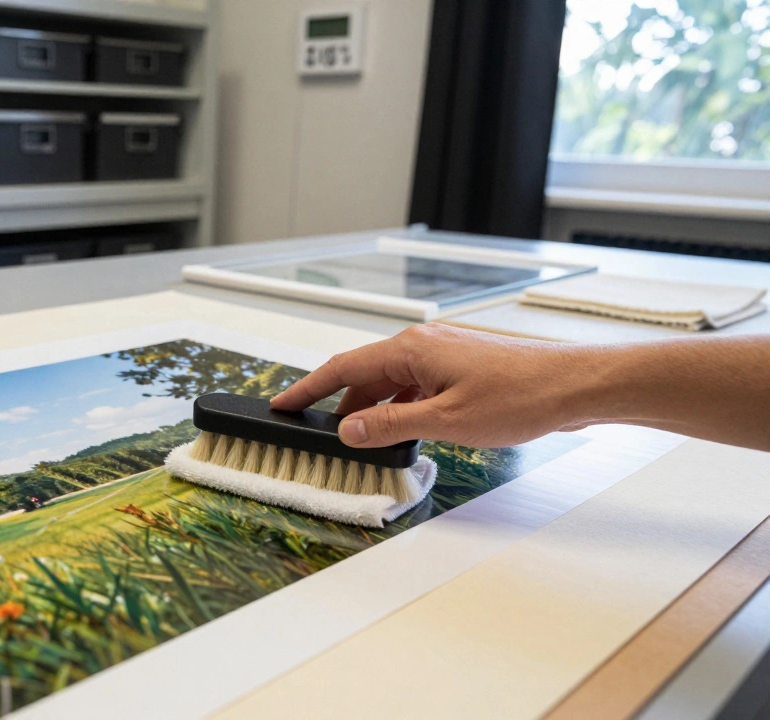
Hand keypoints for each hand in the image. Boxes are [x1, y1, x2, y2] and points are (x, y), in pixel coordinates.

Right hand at [270, 324, 594, 448]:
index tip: (282, 404)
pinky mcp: (458, 369)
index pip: (343, 367)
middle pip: (364, 376)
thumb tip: (349, 431)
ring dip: (373, 412)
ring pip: (390, 384)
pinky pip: (413, 387)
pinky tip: (402, 434)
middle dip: (340, 407)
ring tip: (361, 444)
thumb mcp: (446, 420)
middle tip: (318, 437)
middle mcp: (422, 344)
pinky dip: (398, 410)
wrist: (574, 386)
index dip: (309, 389)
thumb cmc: (520, 396)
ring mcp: (441, 355)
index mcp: (411, 349)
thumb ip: (391, 426)